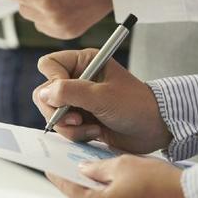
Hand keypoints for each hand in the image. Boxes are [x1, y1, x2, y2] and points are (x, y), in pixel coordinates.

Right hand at [33, 49, 171, 153]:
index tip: (65, 96)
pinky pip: (62, 128)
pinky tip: (95, 133)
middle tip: (78, 119)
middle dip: (58, 111)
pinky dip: (75, 135)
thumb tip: (43, 93)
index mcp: (83, 62)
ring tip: (92, 129)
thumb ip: (70, 92)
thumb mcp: (102, 96)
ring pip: (51, 113)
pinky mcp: (79, 119)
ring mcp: (76, 101)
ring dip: (69, 127)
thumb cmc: (135, 105)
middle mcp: (76, 79)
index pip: (49, 65)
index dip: (52, 81)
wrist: (154, 129)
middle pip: (44, 93)